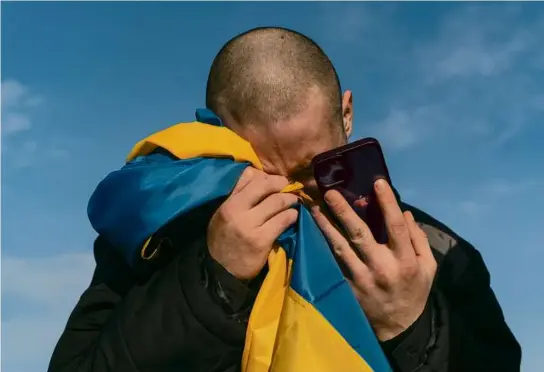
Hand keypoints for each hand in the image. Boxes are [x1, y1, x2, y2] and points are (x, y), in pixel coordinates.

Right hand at [207, 167, 298, 279]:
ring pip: (277, 202)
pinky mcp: (261, 240)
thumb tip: (258, 174)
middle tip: (288, 187)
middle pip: (265, 185)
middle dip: (281, 184)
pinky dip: (291, 216)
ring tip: (293, 201)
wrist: (220, 270)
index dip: (267, 176)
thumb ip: (238, 194)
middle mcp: (236, 210)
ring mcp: (249, 225)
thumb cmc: (224, 239)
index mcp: (227, 202)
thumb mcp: (223, 213)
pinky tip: (292, 217)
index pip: (249, 176)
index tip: (276, 181)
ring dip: (290, 200)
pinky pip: (283, 220)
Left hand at [311, 179, 436, 340]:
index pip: (396, 227)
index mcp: (405, 261)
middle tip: (330, 192)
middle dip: (344, 211)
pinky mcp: (347, 286)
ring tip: (313, 207)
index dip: (387, 203)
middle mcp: (381, 268)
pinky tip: (312, 230)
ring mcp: (361, 279)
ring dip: (325, 225)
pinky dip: (321, 245)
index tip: (377, 182)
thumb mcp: (428, 268)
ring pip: (340, 247)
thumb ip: (419, 240)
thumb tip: (406, 213)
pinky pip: (332, 262)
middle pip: (360, 234)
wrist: (398, 328)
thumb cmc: (414, 292)